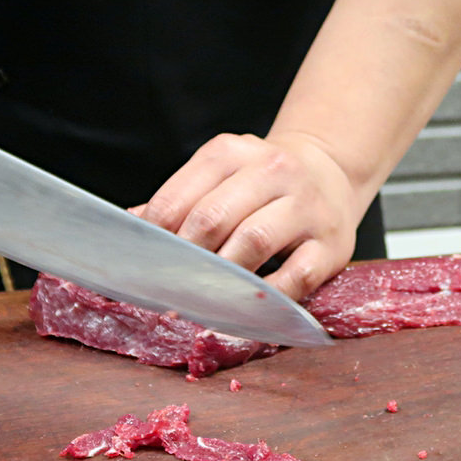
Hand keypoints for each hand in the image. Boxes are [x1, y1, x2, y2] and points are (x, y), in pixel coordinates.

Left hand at [137, 131, 366, 300]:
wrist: (330, 171)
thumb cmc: (264, 183)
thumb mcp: (221, 175)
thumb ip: (179, 201)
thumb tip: (129, 229)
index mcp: (232, 152)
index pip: (180, 198)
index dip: (156, 238)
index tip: (144, 268)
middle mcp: (272, 170)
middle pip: (212, 218)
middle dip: (186, 259)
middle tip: (171, 289)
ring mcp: (306, 205)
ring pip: (252, 242)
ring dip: (222, 278)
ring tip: (204, 300)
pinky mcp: (331, 243)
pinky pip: (295, 276)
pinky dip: (266, 297)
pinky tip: (249, 308)